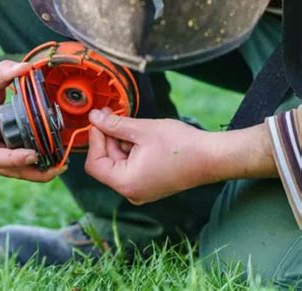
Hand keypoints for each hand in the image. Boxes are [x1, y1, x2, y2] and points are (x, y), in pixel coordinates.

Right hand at [0, 45, 64, 181]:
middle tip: (59, 167)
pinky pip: (13, 168)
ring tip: (60, 166)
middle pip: (6, 170)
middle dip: (33, 172)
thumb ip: (5, 72)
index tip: (34, 155)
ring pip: (12, 172)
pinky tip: (51, 162)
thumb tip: (28, 67)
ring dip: (36, 172)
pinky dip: (31, 166)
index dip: (14, 159)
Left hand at [85, 108, 276, 204]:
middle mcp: (131, 192)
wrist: (213, 157)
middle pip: (106, 162)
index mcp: (126, 183)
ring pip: (118, 162)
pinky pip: (130, 166)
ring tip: (127, 121)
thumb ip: (114, 124)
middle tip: (109, 113)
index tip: (98, 120)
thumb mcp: (142, 130)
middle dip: (107, 137)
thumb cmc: (181, 145)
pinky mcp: (149, 184)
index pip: (94, 163)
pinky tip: (137, 134)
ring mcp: (140, 190)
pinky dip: (130, 149)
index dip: (94, 139)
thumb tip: (93, 117)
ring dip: (119, 141)